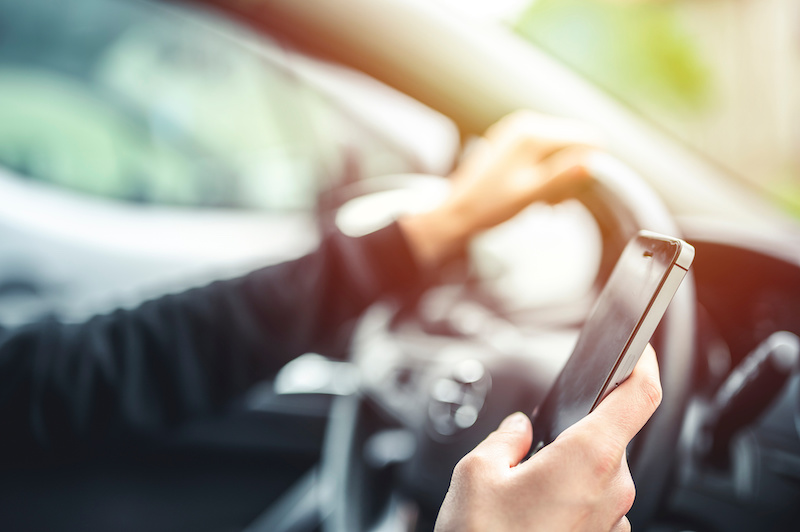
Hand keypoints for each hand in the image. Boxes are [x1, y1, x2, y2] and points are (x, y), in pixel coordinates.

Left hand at [399, 110, 602, 267]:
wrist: (456, 213)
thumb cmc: (490, 206)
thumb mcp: (530, 194)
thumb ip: (561, 176)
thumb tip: (592, 162)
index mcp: (533, 133)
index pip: (586, 137)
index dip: (592, 166)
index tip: (576, 193)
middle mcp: (527, 124)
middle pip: (574, 143)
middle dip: (573, 174)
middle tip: (555, 204)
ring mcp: (518, 130)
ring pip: (560, 150)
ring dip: (560, 178)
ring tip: (545, 203)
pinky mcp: (512, 141)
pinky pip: (543, 153)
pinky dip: (546, 174)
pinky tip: (536, 194)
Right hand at [434, 344, 661, 531]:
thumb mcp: (476, 472)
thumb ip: (505, 439)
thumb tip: (518, 430)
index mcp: (589, 459)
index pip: (639, 397)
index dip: (643, 365)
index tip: (640, 350)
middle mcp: (612, 492)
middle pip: (610, 438)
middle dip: (573, 433)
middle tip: (530, 447)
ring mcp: (611, 524)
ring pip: (599, 475)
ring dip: (570, 470)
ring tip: (522, 491)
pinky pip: (594, 506)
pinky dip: (570, 498)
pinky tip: (533, 513)